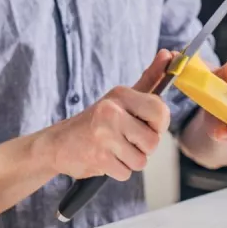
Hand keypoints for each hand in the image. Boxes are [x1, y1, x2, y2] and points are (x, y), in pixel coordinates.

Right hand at [40, 51, 172, 180]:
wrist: (57, 144)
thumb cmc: (95, 121)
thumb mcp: (120, 98)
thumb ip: (149, 78)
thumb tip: (169, 54)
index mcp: (120, 95)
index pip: (160, 111)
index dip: (157, 124)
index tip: (145, 124)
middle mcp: (111, 111)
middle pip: (153, 141)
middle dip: (143, 146)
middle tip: (125, 139)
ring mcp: (104, 135)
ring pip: (141, 160)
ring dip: (129, 160)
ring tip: (112, 149)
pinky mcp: (98, 158)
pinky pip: (126, 173)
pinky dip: (117, 170)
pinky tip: (104, 158)